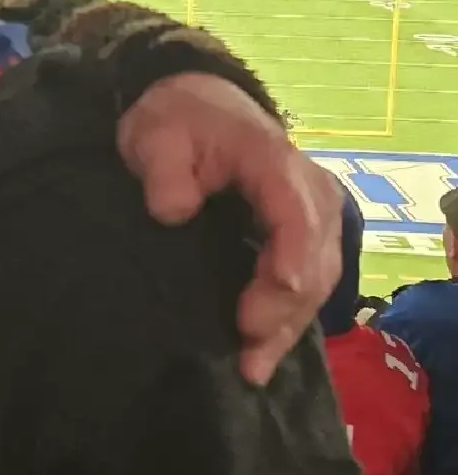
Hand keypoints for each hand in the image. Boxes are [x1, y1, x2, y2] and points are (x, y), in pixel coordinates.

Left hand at [116, 72, 339, 387]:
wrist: (196, 106)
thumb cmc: (177, 121)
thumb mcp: (157, 134)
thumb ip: (165, 170)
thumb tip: (172, 210)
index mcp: (274, 162)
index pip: (296, 215)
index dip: (289, 260)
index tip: (265, 304)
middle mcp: (308, 192)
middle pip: (314, 259)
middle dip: (284, 311)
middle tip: (246, 351)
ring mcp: (311, 217)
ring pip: (316, 279)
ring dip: (287, 327)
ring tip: (253, 368)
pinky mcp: (303, 239)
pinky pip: (307, 283)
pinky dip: (287, 322)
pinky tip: (261, 358)